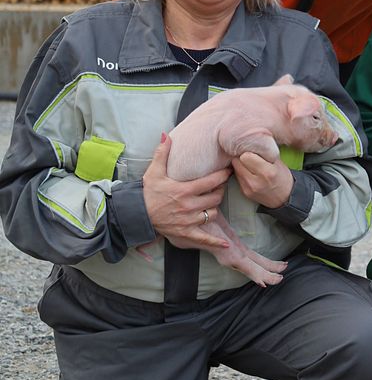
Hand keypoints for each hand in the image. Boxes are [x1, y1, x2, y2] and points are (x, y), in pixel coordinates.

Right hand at [142, 134, 229, 251]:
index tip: (228, 171)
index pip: (211, 181)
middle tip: (220, 186)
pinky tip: (225, 244)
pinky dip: (215, 242)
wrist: (137, 213)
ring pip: (213, 214)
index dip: (222, 176)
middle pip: (216, 197)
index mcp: (184, 190)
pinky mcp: (185, 232)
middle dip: (220, 191)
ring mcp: (188, 220)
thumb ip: (162, 152)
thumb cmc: (147, 192)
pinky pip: (204, 238)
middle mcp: (189, 206)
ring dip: (215, 208)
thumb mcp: (154, 171)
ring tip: (213, 202)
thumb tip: (166, 135)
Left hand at [231, 151, 293, 208]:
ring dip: (241, 165)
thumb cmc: (283, 178)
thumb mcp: (278, 163)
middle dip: (242, 157)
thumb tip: (250, 144)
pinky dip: (241, 173)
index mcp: (267, 172)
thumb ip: (264, 153)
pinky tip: (250, 173)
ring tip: (250, 165)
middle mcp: (255, 181)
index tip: (252, 151)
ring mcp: (248, 188)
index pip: (245, 156)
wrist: (285, 198)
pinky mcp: (244, 192)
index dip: (248, 151)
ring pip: (235, 169)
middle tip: (249, 157)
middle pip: (237, 162)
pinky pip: (237, 177)